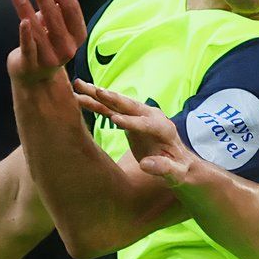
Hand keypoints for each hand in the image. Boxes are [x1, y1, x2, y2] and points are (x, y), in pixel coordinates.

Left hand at [7, 0, 86, 86]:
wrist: (34, 75)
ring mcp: (51, 59)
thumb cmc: (45, 42)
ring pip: (39, 30)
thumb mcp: (54, 24)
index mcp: (77, 36)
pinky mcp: (32, 65)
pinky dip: (26, 35)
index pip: (72, 9)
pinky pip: (29, 48)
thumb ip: (53, 6)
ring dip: (27, 8)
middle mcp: (68, 49)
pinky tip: (23, 21)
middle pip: (56, 17)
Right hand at [72, 81, 195, 184]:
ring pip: (116, 103)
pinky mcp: (128, 118)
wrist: (178, 160)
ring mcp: (139, 115)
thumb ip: (165, 168)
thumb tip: (146, 165)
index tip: (115, 120)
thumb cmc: (179, 169)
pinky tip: (79, 97)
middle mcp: (151, 116)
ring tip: (78, 86)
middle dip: (113, 99)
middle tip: (97, 91)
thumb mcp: (177, 173)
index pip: (147, 124)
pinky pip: (109, 109)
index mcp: (164, 129)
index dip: (132, 122)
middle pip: (130, 106)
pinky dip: (95, 103)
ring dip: (98, 94)